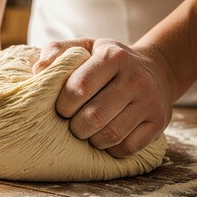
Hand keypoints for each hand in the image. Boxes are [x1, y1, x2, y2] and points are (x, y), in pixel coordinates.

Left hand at [33, 38, 175, 157]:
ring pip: (110, 135)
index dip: (63, 104)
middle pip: (94, 117)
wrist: (156, 70)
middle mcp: (135, 78)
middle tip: (73, 124)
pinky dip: (111, 149)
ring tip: (88, 131)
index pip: (79, 87)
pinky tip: (106, 138)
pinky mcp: (159, 122)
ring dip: (92, 140)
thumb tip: (37, 70)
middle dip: (75, 127)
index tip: (62, 108)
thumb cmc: (110, 62)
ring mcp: (150, 102)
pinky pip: (127, 148)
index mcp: (113, 56)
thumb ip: (58, 51)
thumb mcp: (86, 47)